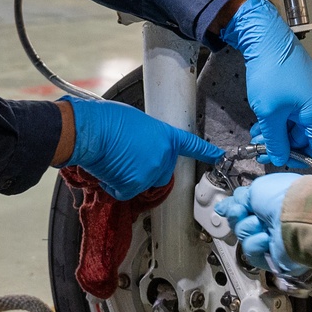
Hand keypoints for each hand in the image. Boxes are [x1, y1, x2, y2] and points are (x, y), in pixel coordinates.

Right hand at [63, 96, 222, 200]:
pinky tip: (108, 170)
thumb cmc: (108, 120)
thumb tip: (143, 146)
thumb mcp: (137, 122)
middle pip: (162, 172)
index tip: (218, 156)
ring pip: (143, 183)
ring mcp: (150, 174)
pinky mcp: (134, 186)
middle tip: (128, 156)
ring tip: (115, 159)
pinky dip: (116, 185)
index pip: (191, 146)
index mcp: (167, 136)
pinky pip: (126, 191)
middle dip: (148, 168)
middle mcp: (164, 157)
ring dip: (131, 176)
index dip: (206, 152)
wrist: (92, 130)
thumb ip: (149, 137)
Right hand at [215, 173, 309, 275]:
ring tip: (260, 224)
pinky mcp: (271, 257)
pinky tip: (265, 238)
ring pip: (243, 236)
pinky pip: (250, 252)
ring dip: (247, 228)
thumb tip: (223, 206)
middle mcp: (270, 220)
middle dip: (236, 215)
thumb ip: (239, 198)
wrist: (298, 217)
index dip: (232, 207)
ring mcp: (270, 238)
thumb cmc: (282, 197)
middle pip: (239, 222)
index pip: (243, 207)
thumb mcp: (257, 188)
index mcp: (268, 202)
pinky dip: (255, 243)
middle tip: (241, 211)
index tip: (223, 208)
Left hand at [219, 0, 311, 165]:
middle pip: (307, 137)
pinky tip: (263, 121)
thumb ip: (275, 141)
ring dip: (279, 132)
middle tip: (260, 147)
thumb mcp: (269, 113)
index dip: (300, 159)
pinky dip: (281, 118)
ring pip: (299, 124)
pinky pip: (296, 111)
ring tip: (257, 134)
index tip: (279, 159)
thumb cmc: (271, 73)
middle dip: (283, 144)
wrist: (266, 38)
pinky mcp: (305, 87)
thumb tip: (279, 158)